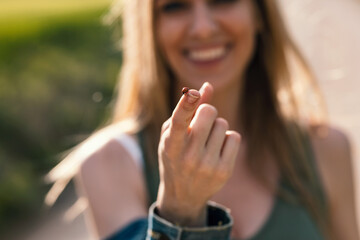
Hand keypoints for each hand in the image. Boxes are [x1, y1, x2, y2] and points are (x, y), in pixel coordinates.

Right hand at [156, 82, 240, 226]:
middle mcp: (188, 156)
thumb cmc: (176, 156)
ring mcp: (208, 165)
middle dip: (206, 111)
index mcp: (171, 145)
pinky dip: (227, 139)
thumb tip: (208, 86)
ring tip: (206, 142)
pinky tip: (217, 150)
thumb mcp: (174, 134)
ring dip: (216, 127)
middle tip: (201, 122)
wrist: (183, 195)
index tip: (192, 94)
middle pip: (209, 112)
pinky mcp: (224, 171)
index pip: (179, 121)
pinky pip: (234, 137)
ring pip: (222, 124)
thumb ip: (188, 110)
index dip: (186, 105)